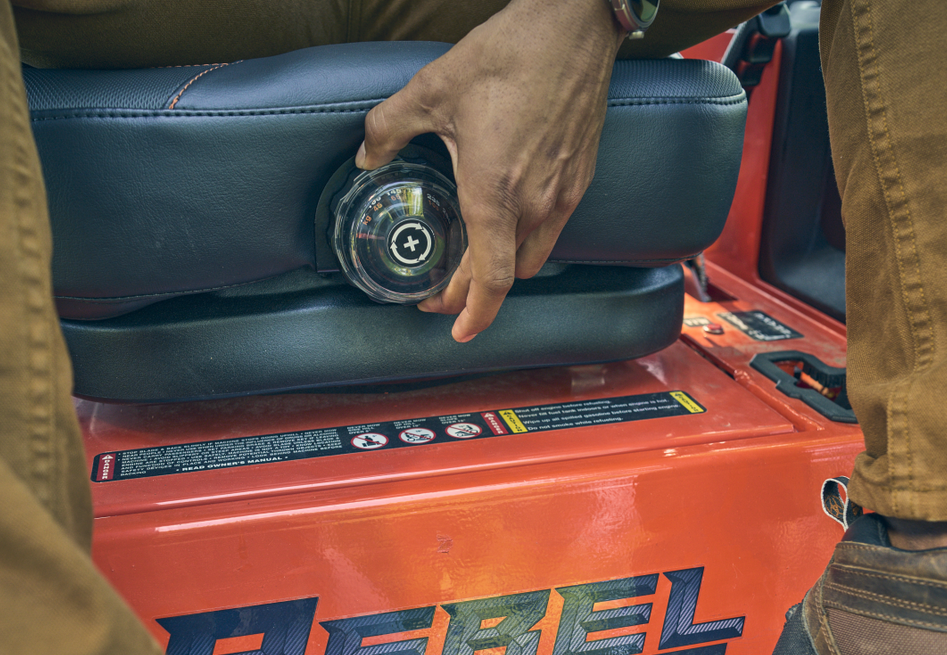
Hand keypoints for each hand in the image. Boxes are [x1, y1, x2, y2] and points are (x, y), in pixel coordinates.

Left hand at [356, 0, 624, 340]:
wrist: (572, 26)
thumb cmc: (509, 55)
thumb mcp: (431, 90)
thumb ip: (388, 130)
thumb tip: (366, 155)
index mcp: (495, 194)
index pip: (488, 281)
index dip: (472, 315)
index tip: (456, 332)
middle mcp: (536, 204)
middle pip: (504, 276)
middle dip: (471, 294)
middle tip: (443, 294)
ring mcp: (564, 193)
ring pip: (533, 257)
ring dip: (501, 270)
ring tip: (474, 262)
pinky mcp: (580, 176)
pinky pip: (554, 230)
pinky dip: (527, 241)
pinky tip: (508, 222)